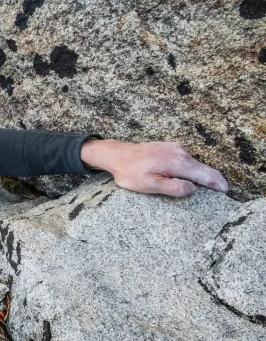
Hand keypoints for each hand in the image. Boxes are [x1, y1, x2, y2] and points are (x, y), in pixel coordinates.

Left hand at [80, 139, 228, 196]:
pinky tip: (184, 178)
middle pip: (203, 169)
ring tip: (200, 188)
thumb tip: (193, 188)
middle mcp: (181, 152)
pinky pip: (186, 160)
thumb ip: (173, 188)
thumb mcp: (150, 185)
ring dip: (198, 176)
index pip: (207, 174)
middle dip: (211, 181)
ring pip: (195, 165)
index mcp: (178, 162)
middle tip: (216, 193)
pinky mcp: (171, 147)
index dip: (218, 184)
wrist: (117, 154)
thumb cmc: (130, 172)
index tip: (225, 193)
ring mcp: (176, 147)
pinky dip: (189, 170)